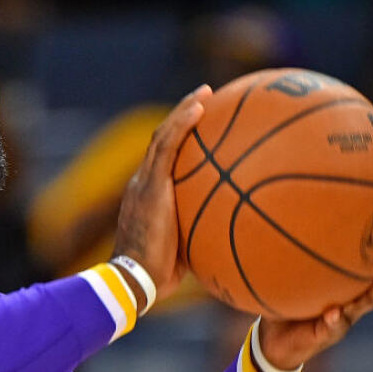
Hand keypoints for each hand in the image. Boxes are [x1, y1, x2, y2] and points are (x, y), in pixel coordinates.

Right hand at [111, 85, 212, 306]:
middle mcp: (142, 182)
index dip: (180, 141)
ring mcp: (145, 181)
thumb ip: (203, 237)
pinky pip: (168, 145)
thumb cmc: (159, 277)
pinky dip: (183, 122)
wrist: (134, 280)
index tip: (201, 127)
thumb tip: (238, 240)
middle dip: (183, 117)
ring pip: (163, 135)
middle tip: (206, 98)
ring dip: (184, 110)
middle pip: (162, 140)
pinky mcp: (151, 184)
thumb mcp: (186, 252)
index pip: (163, 161)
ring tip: (206, 92)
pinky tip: (201, 106)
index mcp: (147, 197)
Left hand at [257, 200, 372, 369]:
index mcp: (351, 281)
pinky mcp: (325, 335)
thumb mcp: (291, 268)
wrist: (275, 341)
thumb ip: (293, 244)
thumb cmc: (287, 298)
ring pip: (369, 301)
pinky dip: (334, 320)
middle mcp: (354, 298)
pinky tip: (335, 312)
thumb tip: (288, 202)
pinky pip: (331, 327)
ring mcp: (344, 318)